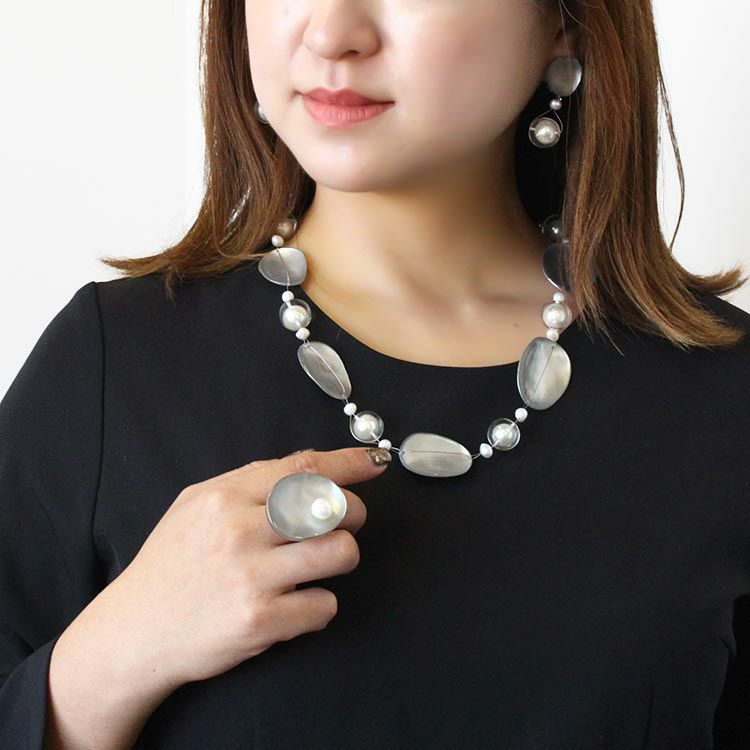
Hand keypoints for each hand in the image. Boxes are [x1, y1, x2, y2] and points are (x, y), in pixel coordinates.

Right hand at [104, 446, 388, 687]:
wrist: (135, 631)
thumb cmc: (171, 563)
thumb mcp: (196, 505)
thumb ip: (248, 483)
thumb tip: (311, 469)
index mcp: (226, 496)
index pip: (304, 468)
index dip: (349, 463)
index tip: (376, 463)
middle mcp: (240, 531)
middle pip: (334, 507)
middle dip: (353, 515)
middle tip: (342, 525)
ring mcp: (252, 577)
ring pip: (341, 552)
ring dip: (341, 558)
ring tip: (318, 564)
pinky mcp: (261, 621)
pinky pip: (325, 606)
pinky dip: (318, 606)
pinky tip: (294, 604)